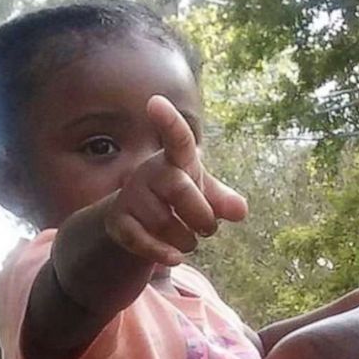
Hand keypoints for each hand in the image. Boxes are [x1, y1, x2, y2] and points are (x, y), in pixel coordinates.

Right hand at [102, 95, 247, 265]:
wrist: (136, 219)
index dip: (169, 121)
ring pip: (164, 221)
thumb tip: (240, 210)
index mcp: (175, 160)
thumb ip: (223, 200)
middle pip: (180, 190)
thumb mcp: (205, 194)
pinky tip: (173, 257)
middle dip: (202, 216)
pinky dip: (162, 252)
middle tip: (208, 229)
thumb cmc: (178, 198)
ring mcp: (131, 195)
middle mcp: (150, 172)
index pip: (176, 138)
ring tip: (187, 240)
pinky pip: (141, 240)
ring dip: (185, 240)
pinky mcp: (118, 221)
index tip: (154, 102)